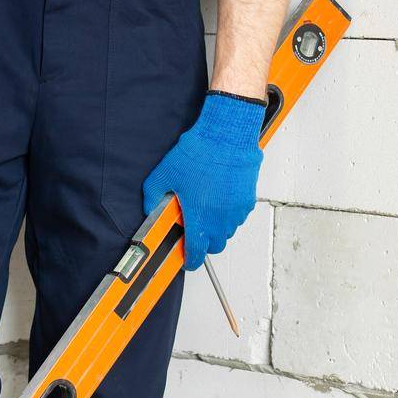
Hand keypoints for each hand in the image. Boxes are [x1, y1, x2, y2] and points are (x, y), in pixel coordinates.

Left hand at [141, 90, 264, 270]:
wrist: (225, 136)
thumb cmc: (199, 153)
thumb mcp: (163, 175)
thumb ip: (152, 197)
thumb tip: (150, 208)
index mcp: (200, 218)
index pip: (196, 253)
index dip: (190, 260)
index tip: (186, 259)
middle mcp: (221, 220)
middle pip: (214, 245)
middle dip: (204, 241)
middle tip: (193, 226)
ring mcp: (236, 211)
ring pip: (227, 231)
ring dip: (216, 226)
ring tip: (205, 205)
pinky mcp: (247, 200)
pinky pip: (236, 216)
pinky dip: (228, 213)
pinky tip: (218, 195)